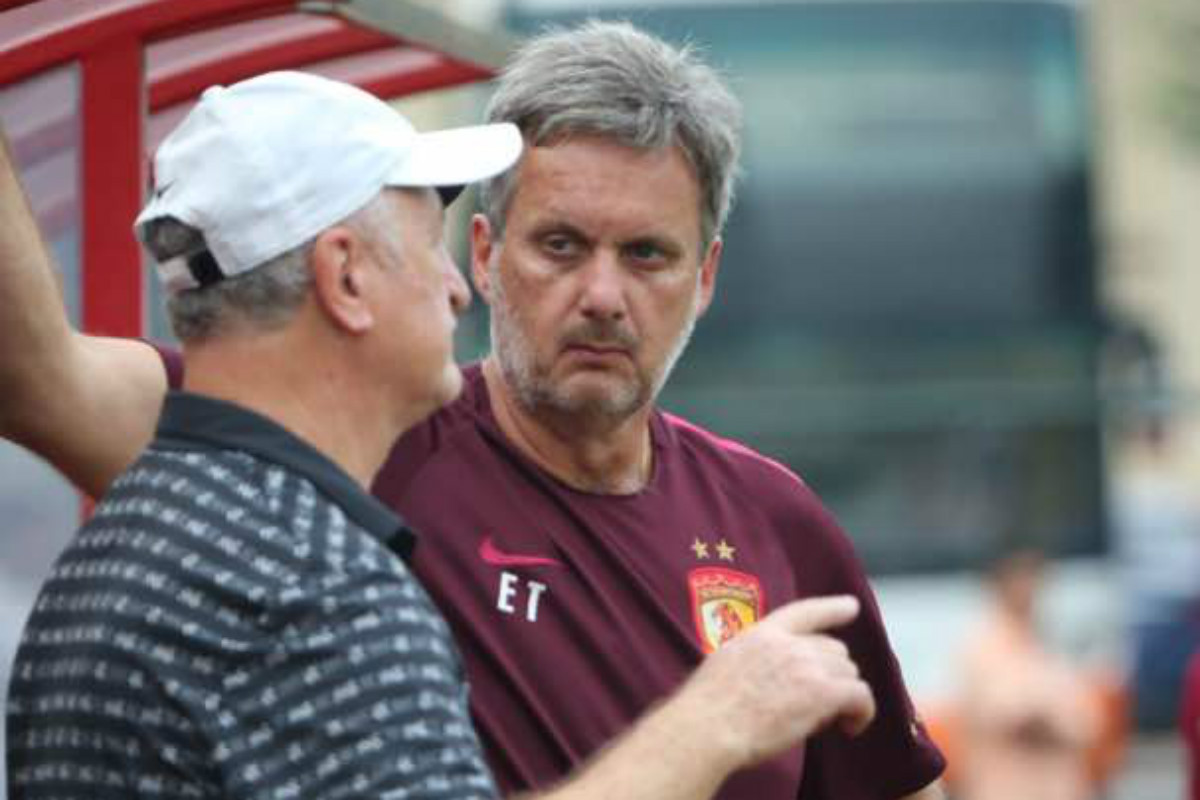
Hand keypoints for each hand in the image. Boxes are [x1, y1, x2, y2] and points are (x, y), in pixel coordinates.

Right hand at [678, 595, 875, 767]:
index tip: (852, 607)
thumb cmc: (708, 707)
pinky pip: (860, 695)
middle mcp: (788, 643)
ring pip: (848, 672)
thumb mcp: (728, 662)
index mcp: (762, 633)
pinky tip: (852, 727)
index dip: (832, 609)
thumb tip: (773, 677)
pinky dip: (862, 712)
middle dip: (833, 674)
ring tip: (826, 719)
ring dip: (843, 694)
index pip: (805, 611)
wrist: (708, 725)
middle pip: (834, 650)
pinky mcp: (822, 693)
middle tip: (818, 703)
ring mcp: (807, 665)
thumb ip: (755, 658)